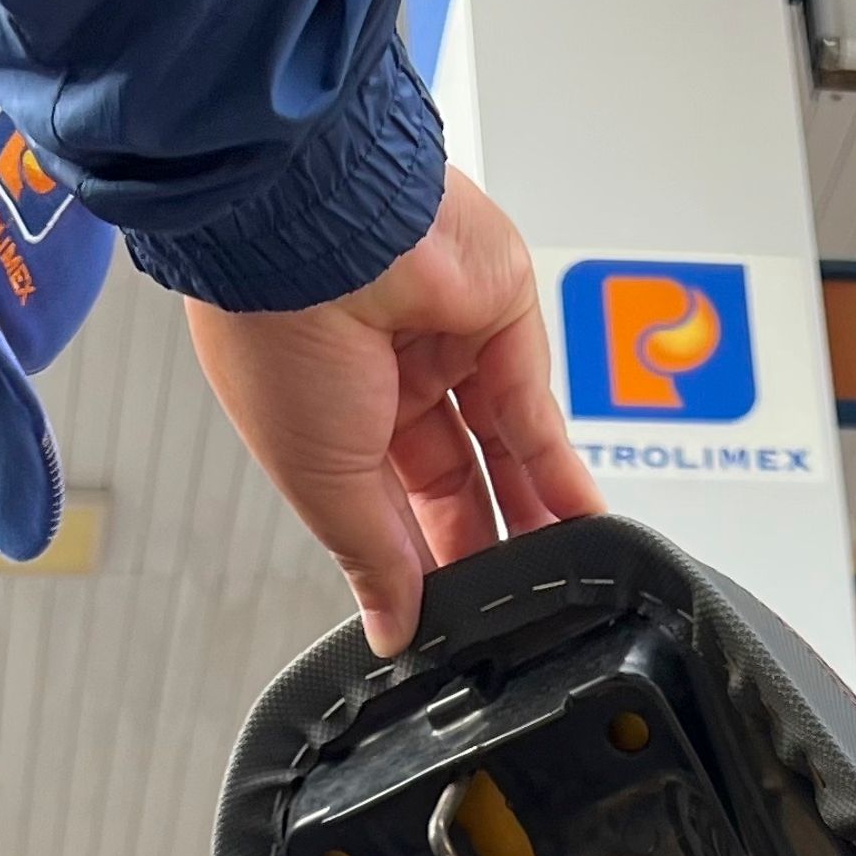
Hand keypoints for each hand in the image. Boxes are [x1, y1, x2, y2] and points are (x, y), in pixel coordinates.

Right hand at [183, 168, 603, 656]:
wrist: (310, 227)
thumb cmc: (275, 330)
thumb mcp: (321, 479)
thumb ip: (370, 557)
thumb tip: (388, 627)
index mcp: (324, 409)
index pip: (381, 502)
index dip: (413, 561)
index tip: (435, 618)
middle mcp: (384, 371)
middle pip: (448, 477)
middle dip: (476, 543)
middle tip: (500, 606)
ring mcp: (445, 339)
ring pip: (501, 444)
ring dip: (528, 513)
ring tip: (553, 580)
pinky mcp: (501, 314)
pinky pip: (539, 406)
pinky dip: (561, 466)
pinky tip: (580, 520)